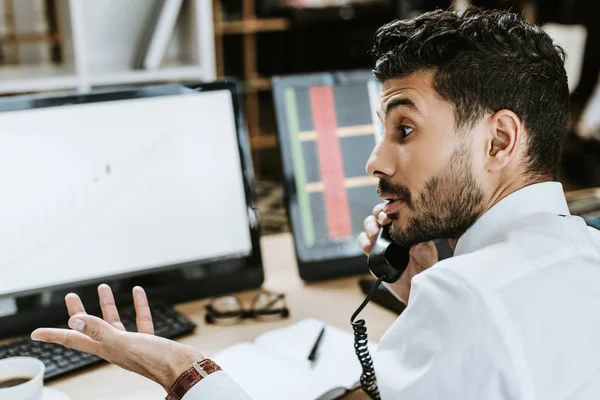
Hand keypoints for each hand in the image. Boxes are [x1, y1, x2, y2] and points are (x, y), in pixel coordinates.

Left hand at [31, 284, 202, 391]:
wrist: (183, 368)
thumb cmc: (155, 360)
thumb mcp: (123, 343)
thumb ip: (100, 331)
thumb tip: (75, 321)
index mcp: (105, 348)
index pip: (72, 340)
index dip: (53, 335)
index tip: (36, 334)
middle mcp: (115, 346)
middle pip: (90, 328)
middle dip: (79, 312)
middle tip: (71, 297)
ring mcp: (132, 343)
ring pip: (115, 322)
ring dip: (107, 305)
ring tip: (103, 287)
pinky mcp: (149, 340)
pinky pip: (140, 320)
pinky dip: (138, 306)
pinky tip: (138, 294)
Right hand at [358, 203, 437, 303]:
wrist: (415, 289)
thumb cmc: (424, 268)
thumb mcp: (427, 254)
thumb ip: (422, 246)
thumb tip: (415, 238)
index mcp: (404, 226)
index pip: (393, 210)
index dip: (390, 208)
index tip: (392, 215)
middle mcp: (391, 232)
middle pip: (378, 215)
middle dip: (378, 215)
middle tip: (383, 221)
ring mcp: (381, 242)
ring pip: (368, 227)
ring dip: (370, 228)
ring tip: (376, 234)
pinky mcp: (373, 254)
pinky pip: (363, 243)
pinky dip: (364, 242)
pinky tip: (369, 246)